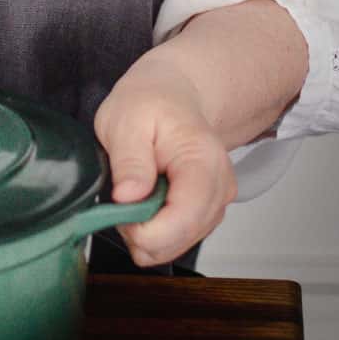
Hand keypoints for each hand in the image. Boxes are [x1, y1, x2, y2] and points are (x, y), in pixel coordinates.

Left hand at [93, 56, 237, 266]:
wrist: (173, 94)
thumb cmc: (150, 102)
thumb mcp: (125, 120)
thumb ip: (129, 161)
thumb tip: (127, 198)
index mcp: (203, 161)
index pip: (184, 219)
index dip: (144, 230)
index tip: (118, 208)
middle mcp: (219, 188)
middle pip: (180, 240)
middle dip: (141, 230)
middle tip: (121, 193)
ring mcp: (216, 203)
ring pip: (177, 245)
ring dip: (146, 230)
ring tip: (133, 190)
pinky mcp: (206, 212)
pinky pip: (177, 239)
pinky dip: (154, 228)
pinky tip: (145, 199)